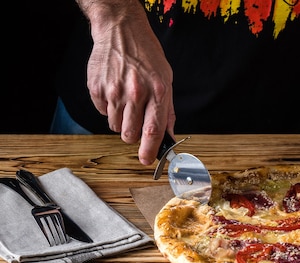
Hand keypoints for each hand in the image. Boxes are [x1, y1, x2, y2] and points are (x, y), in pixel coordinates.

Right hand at [82, 1, 174, 164]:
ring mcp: (114, 91)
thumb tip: (169, 136)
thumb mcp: (166, 79)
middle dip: (133, 136)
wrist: (121, 31)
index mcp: (157, 92)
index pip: (153, 130)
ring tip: (126, 101)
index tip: (146, 161)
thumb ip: (168, 111)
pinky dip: (109, 108)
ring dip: (121, 121)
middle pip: (130, 134)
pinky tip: (114, 92)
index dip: (150, 150)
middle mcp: (135, 93)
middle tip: (136, 123)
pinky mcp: (96, 88)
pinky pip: (103, 112)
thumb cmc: (147, 56)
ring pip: (115, 126)